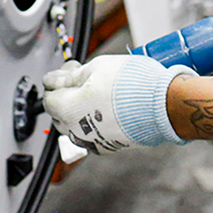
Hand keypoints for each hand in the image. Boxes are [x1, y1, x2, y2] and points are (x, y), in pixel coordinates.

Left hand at [43, 55, 193, 153]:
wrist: (162, 104)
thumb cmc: (131, 84)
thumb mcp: (97, 66)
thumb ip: (72, 75)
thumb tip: (55, 79)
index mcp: (67, 110)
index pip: (49, 97)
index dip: (57, 80)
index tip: (67, 69)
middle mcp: (76, 130)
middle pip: (60, 113)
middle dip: (67, 94)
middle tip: (83, 76)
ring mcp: (93, 141)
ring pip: (76, 124)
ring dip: (80, 108)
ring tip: (98, 90)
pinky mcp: (109, 146)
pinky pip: (93, 132)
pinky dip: (95, 119)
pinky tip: (109, 105)